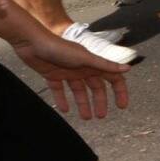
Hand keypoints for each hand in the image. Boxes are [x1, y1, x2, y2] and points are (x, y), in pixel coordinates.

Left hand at [13, 34, 128, 118]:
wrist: (31, 42)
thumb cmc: (59, 47)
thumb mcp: (84, 58)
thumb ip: (104, 64)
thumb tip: (128, 68)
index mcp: (93, 64)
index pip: (112, 78)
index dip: (119, 91)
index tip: (121, 106)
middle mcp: (82, 68)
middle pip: (96, 88)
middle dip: (99, 102)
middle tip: (100, 116)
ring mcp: (68, 72)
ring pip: (78, 91)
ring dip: (83, 104)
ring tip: (86, 117)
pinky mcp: (53, 75)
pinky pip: (59, 90)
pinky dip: (62, 99)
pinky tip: (65, 110)